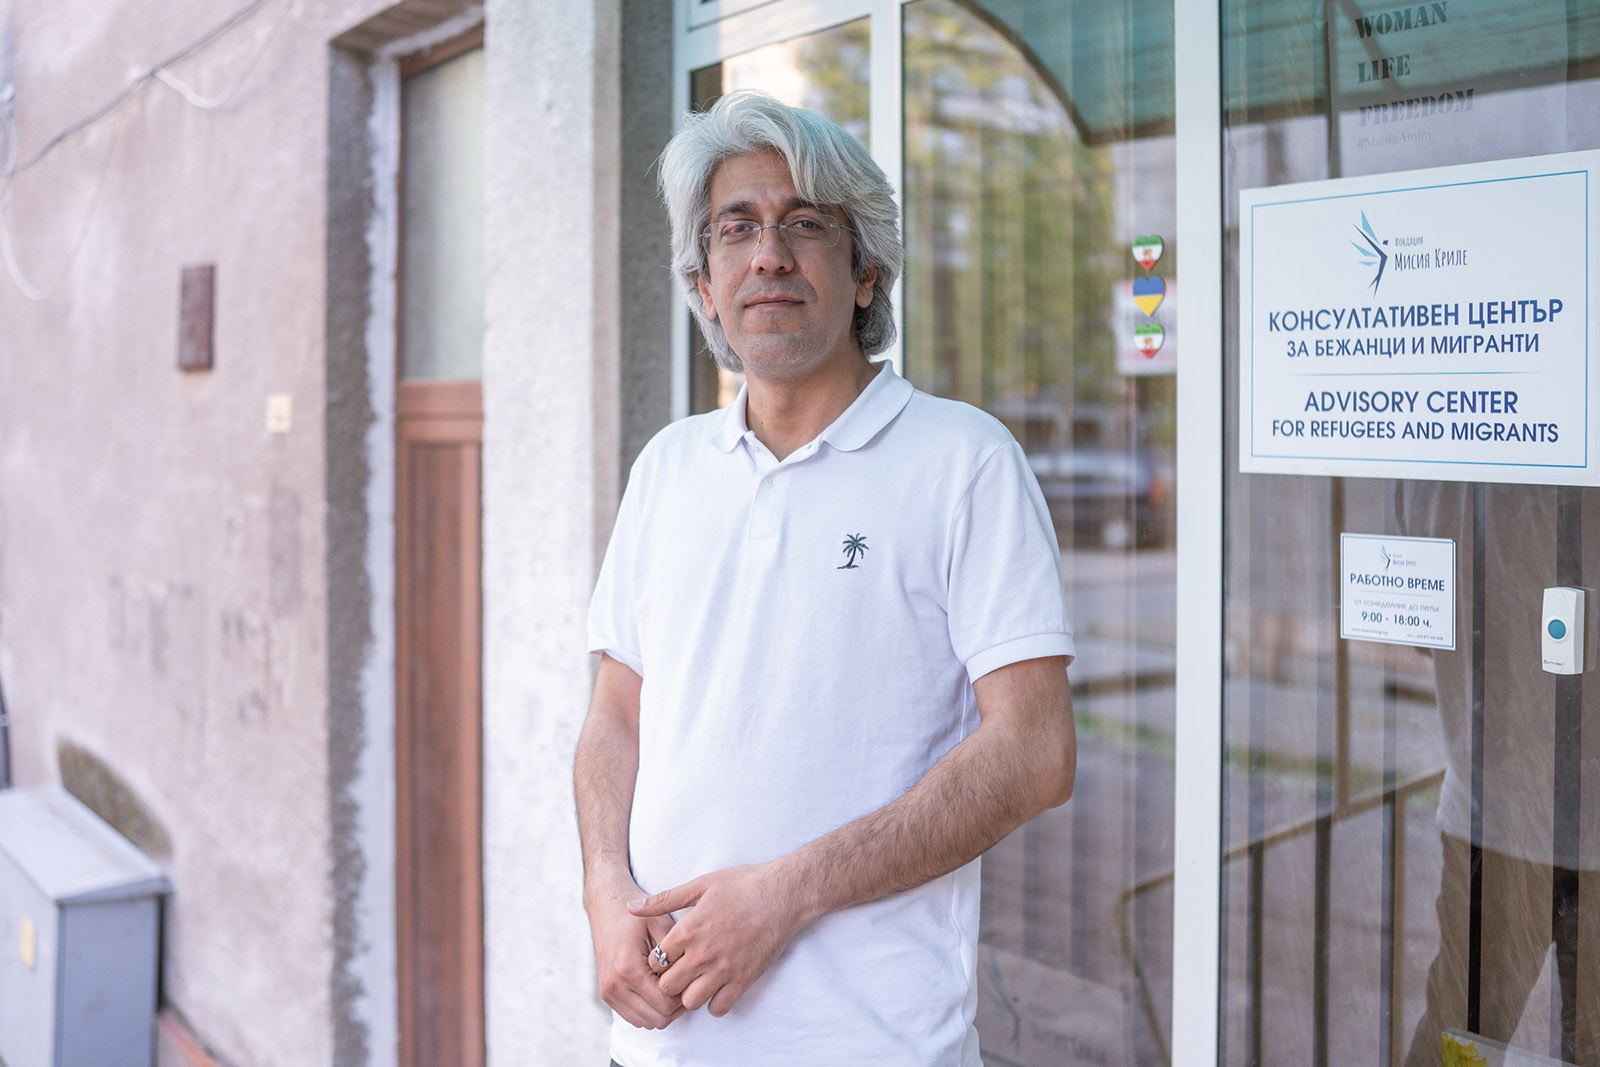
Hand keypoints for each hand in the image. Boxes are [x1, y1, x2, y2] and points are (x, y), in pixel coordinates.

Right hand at [585, 876, 683, 1029]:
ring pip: (646, 1023)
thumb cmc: (635, 914)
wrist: (606, 907)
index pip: (666, 1004)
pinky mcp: (607, 995)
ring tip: (671, 984)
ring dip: (663, 1010)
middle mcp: (614, 986)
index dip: (684, 994)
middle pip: (658, 1019)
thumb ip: (676, 953)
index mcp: (628, 969)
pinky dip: (650, 1009)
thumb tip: (692, 979)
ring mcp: (608, 993)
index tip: (691, 977)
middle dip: (676, 1006)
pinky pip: (634, 1018)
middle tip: (684, 982)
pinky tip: (658, 987)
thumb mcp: (660, 924)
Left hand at [630, 863, 808, 1016]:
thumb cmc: (742, 885)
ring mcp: (724, 970)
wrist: (783, 894)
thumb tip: (631, 906)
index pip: (655, 962)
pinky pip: (719, 1008)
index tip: (667, 955)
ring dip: (689, 994)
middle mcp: (703, 954)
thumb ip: (664, 899)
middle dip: (669, 981)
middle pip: (668, 986)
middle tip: (678, 971)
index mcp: (689, 930)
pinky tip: (716, 987)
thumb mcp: (700, 885)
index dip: (657, 961)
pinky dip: (714, 1003)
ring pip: (690, 1002)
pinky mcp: (744, 979)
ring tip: (696, 980)